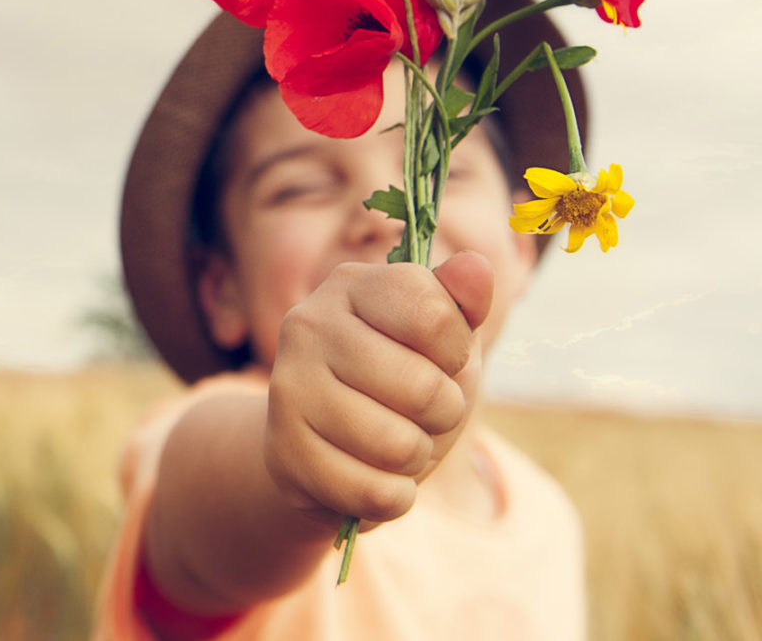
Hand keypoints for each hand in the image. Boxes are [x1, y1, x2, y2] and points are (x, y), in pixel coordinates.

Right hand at [262, 252, 491, 527]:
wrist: (327, 443)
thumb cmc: (399, 377)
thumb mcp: (440, 338)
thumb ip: (461, 302)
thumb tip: (477, 267)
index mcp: (351, 285)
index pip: (433, 315)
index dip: (456, 351)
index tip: (442, 358)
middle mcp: (308, 324)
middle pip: (422, 388)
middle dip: (443, 413)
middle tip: (421, 411)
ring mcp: (288, 388)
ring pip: (398, 446)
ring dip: (417, 456)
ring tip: (397, 442)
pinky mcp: (284, 452)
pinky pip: (374, 493)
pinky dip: (394, 496)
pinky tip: (375, 475)